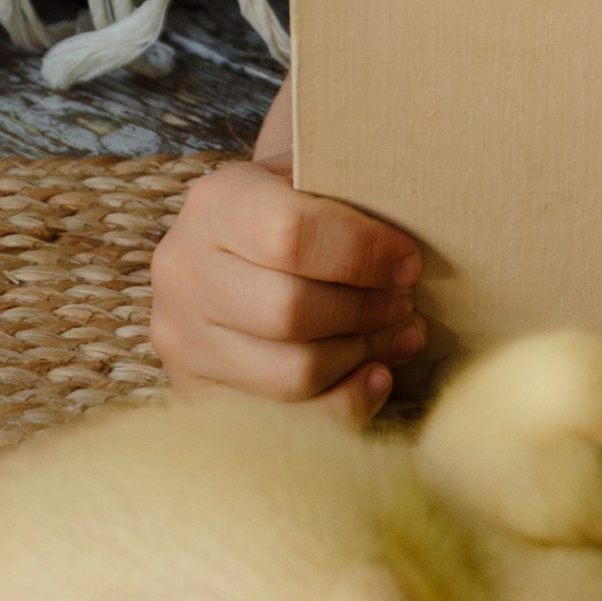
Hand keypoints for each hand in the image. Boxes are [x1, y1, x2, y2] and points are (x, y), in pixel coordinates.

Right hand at [148, 86, 425, 417]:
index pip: (293, 236)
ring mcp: (183, 337)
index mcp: (217, 202)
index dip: (366, 255)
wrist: (234, 245)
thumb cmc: (298, 210)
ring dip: (362, 355)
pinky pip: (284, 420)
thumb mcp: (316, 180)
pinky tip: (375, 375)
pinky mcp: (196, 392)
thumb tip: (418, 233)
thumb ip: (356, 196)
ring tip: (397, 333)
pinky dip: (344, 403)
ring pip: (292, 374)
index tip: (409, 263)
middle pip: (292, 312)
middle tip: (406, 302)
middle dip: (368, 311)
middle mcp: (184, 270)